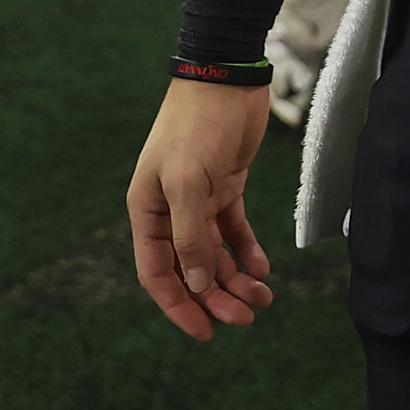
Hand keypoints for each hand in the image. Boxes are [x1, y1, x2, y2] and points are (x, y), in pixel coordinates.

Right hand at [128, 78, 275, 338]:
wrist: (226, 76)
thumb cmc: (197, 124)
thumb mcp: (187, 180)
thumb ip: (189, 234)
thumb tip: (195, 284)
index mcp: (147, 211)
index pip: (157, 273)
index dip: (178, 306)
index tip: (204, 332)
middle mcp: (169, 210)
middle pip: (190, 269)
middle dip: (215, 297)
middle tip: (246, 319)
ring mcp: (198, 199)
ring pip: (214, 254)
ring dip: (235, 278)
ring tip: (262, 298)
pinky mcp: (225, 186)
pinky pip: (234, 230)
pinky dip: (247, 251)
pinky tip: (262, 268)